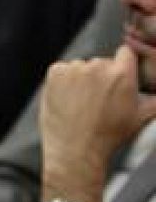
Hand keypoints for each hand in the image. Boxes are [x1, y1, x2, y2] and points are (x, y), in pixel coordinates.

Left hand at [39, 46, 155, 201]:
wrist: (77, 149)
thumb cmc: (111, 135)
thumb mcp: (142, 117)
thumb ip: (155, 100)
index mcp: (122, 74)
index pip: (127, 52)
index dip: (125, 62)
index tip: (122, 73)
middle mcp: (98, 66)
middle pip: (103, 62)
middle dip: (104, 76)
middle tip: (101, 100)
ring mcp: (74, 68)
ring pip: (82, 67)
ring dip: (83, 79)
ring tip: (84, 103)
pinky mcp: (55, 72)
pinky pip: (63, 70)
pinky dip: (65, 81)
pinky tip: (70, 99)